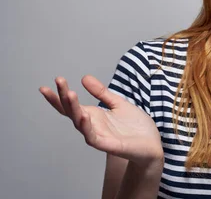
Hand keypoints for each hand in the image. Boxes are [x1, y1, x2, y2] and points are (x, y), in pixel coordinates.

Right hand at [40, 75, 162, 165]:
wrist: (152, 144)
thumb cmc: (135, 127)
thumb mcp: (118, 103)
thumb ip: (102, 92)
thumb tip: (84, 77)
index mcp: (94, 116)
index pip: (71, 106)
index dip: (58, 97)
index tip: (45, 86)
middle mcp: (92, 126)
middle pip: (72, 112)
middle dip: (63, 97)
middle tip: (59, 81)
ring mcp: (98, 136)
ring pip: (80, 123)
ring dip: (74, 109)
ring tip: (69, 94)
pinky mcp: (108, 145)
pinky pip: (93, 137)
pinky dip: (87, 127)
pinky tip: (84, 116)